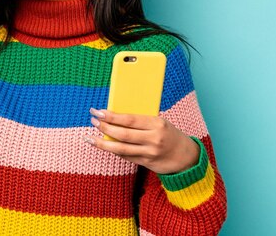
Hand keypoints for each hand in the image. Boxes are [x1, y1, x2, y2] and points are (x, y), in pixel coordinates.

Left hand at [84, 108, 199, 174]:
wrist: (186, 157)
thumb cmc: (169, 134)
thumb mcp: (159, 122)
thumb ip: (141, 121)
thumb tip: (115, 116)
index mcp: (157, 124)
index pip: (130, 119)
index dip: (112, 116)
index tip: (98, 111)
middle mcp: (154, 139)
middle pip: (123, 134)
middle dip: (105, 128)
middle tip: (93, 121)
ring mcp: (150, 153)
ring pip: (121, 149)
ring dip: (103, 143)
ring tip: (90, 137)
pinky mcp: (147, 164)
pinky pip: (126, 157)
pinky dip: (113, 151)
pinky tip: (103, 145)